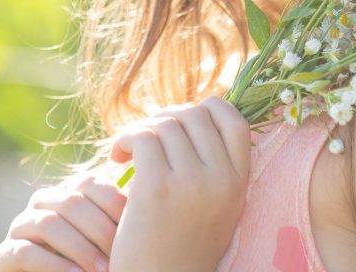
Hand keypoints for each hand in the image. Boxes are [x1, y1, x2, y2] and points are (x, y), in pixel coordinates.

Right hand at [0, 171, 126, 271]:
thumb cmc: (94, 265)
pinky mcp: (5, 253)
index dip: (114, 204)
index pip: (92, 184)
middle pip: (71, 202)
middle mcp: (43, 202)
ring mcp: (21, 226)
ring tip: (103, 271)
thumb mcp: (109, 239)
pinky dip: (54, 265)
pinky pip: (26, 252)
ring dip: (80, 249)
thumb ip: (123, 216)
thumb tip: (147, 189)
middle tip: (121, 255)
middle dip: (99, 231)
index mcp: (70, 192)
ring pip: (48, 224)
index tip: (136, 228)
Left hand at [107, 97, 250, 271]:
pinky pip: (142, 138)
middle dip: (166, 118)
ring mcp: (191, 183)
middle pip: (195, 115)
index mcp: (239, 184)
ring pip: (165, 124)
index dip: (207, 108)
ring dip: (141, 130)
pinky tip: (116, 158)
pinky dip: (124, 139)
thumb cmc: (179, 246)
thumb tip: (197, 113)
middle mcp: (221, 180)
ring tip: (128, 150)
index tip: (181, 122)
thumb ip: (215, 167)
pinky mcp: (157, 188)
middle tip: (146, 138)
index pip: (234, 120)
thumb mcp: (215, 207)